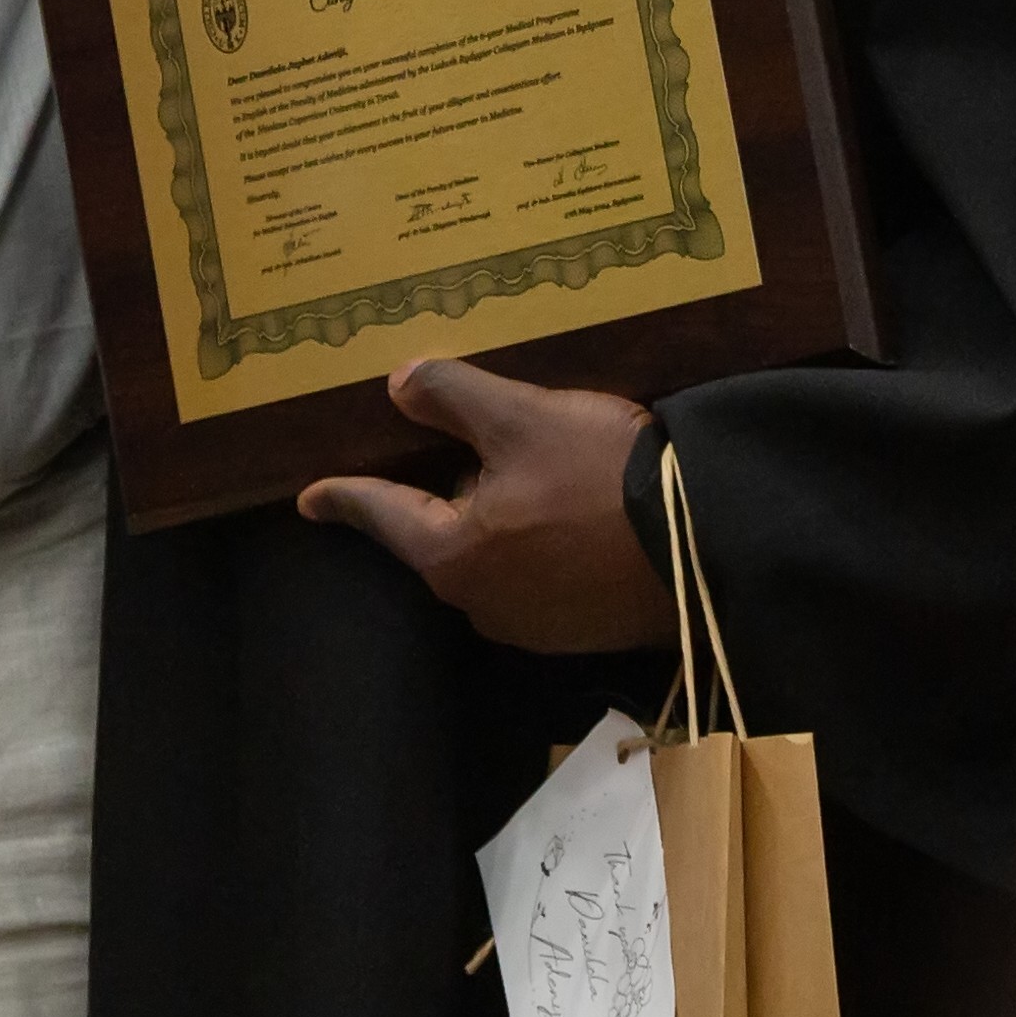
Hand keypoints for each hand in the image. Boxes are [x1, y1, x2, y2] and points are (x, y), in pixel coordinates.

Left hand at [298, 361, 666, 652]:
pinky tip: (575, 513)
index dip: (346, 498)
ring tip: (532, 472)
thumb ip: (455, 397)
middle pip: (443, 538)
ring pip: (493, 561)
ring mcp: (535, 628)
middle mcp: (482, 605)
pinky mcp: (582, 632)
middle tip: (465, 448)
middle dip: (448, 496)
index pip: (384, 516)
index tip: (310, 499)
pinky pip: (538, 580)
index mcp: (454, 557)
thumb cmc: (600, 477)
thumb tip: (399, 384)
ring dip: (501, 521)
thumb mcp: (523, 417)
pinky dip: (540, 546)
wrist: (705, 546)